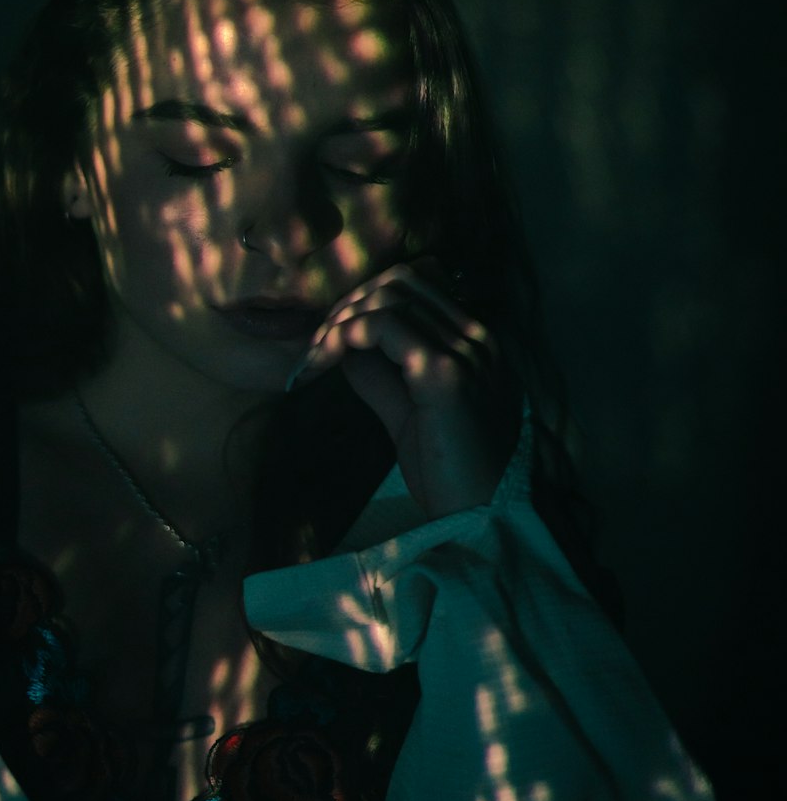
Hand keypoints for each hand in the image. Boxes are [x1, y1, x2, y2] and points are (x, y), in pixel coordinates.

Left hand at [288, 260, 520, 517]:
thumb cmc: (452, 478)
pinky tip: (325, 362)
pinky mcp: (443, 373)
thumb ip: (383, 378)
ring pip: (388, 296)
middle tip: (317, 347)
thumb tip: (347, 347)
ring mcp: (464, 351)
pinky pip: (381, 326)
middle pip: (401, 280)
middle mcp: (477, 337)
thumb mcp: (410, 417)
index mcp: (476, 344)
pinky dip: (344, 335)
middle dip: (350, 303)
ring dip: (342, 319)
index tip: (332, 339)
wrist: (483, 519)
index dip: (366, 302)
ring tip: (316, 357)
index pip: (417, 286)